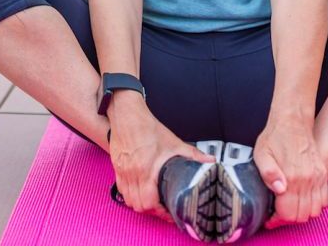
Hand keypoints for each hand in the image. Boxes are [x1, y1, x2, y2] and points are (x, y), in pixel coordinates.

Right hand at [108, 92, 214, 222]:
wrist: (127, 116)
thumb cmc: (147, 128)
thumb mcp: (173, 142)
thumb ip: (193, 155)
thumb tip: (210, 161)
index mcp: (146, 169)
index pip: (149, 202)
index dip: (160, 212)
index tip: (169, 211)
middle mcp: (132, 173)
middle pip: (139, 205)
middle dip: (152, 210)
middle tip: (163, 207)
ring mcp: (123, 172)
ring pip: (129, 200)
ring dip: (140, 204)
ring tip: (152, 201)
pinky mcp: (117, 168)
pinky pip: (121, 190)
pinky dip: (130, 195)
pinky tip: (139, 191)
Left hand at [253, 118, 327, 229]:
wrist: (292, 121)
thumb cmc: (274, 137)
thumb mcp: (262, 154)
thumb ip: (268, 174)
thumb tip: (279, 190)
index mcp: (291, 176)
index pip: (289, 213)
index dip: (277, 219)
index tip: (270, 217)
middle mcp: (308, 179)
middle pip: (302, 216)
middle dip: (288, 217)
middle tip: (277, 211)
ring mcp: (318, 177)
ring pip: (314, 211)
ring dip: (301, 213)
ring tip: (289, 206)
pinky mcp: (323, 174)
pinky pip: (324, 200)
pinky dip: (314, 205)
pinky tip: (301, 199)